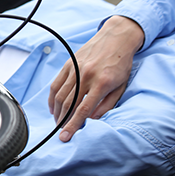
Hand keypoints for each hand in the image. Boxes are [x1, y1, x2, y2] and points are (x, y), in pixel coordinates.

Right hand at [48, 16, 144, 141]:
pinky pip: (56, 84)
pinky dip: (52, 98)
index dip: (72, 125)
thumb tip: (91, 118)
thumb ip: (106, 105)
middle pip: (68, 104)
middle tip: (61, 132)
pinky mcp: (68, 64)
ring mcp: (75, 69)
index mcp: (101, 83)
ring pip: (60, 95)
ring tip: (58, 122)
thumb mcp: (121, 86)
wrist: (116, 38)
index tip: (65, 137)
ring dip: (57, 112)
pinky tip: (54, 108)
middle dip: (62, 121)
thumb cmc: (121, 63)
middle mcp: (86, 76)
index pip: (83, 110)